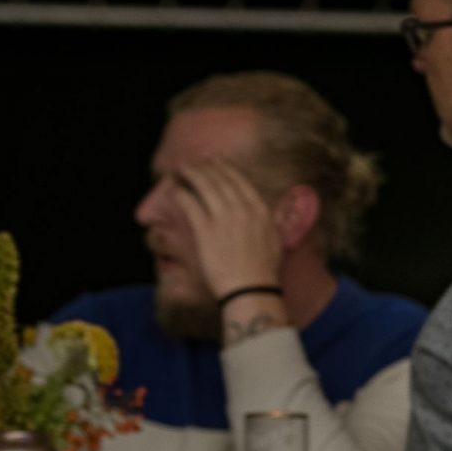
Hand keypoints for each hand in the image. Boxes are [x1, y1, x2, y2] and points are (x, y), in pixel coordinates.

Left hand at [171, 159, 282, 299]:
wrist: (251, 289)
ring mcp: (223, 219)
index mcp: (260, 210)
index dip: (224, 168)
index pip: (239, 180)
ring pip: (205, 187)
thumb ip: (273, 220)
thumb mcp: (276, 240)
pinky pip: (190, 205)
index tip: (215, 161)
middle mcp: (242, 209)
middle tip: (194, 161)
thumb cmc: (265, 270)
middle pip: (220, 180)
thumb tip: (274, 211)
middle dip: (205, 166)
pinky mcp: (206, 231)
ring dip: (191, 174)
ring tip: (181, 169)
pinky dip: (181, 194)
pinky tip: (174, 189)